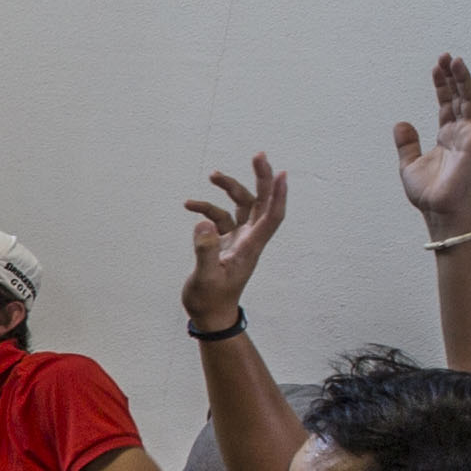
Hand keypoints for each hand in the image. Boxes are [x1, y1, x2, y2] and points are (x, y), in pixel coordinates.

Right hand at [178, 156, 287, 326]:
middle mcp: (248, 239)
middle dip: (262, 178)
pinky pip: (219, 217)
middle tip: (259, 155)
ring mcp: (237, 239)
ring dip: (229, 189)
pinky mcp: (224, 242)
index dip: (278, 194)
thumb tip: (202, 223)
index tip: (281, 173)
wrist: (209, 316)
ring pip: (241, 205)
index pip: (271, 216)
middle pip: (261, 202)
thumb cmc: (210, 300)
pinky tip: (190, 205)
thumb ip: (205, 250)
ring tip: (213, 175)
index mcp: (251, 247)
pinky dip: (206, 209)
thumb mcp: (205, 277)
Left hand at [394, 53, 470, 223]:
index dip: (442, 84)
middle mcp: (461, 133)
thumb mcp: (409, 164)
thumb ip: (407, 143)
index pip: (446, 103)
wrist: (439, 212)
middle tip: (446, 57)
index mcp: (446, 136)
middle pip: (460, 97)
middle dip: (453, 76)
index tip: (437, 66)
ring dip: (466, 80)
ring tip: (457, 61)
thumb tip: (401, 123)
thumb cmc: (430, 194)